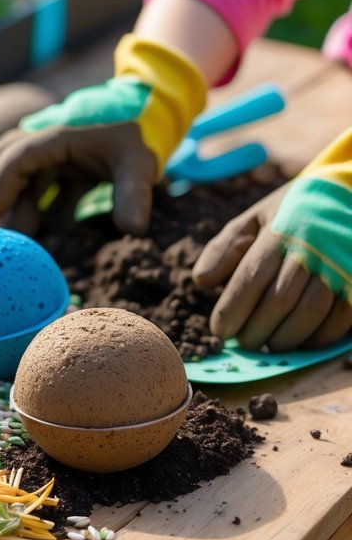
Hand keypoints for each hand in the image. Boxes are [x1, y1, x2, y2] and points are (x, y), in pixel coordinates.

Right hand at [0, 109, 156, 235]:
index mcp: (60, 135)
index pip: (18, 155)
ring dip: (16, 202)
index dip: (0, 183)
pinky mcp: (62, 163)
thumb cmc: (141, 139)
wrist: (151, 118)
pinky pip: (38, 183)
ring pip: (22, 173)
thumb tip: (133, 230)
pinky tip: (36, 227)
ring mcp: (54, 152)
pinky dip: (33, 203)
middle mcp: (50, 140)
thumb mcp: (140, 166)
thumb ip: (134, 196)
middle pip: (8, 160)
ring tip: (17, 234)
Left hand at [194, 170, 351, 350]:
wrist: (348, 194)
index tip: (220, 331)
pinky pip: (339, 320)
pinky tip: (300, 341)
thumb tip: (202, 282)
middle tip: (243, 343)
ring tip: (268, 346)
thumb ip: (225, 248)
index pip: (252, 276)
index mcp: (282, 229)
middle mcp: (313, 247)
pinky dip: (316, 338)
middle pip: (279, 300)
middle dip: (255, 330)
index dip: (232, 308)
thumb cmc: (292, 212)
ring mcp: (341, 265)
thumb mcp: (255, 218)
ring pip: (309, 314)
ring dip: (284, 339)